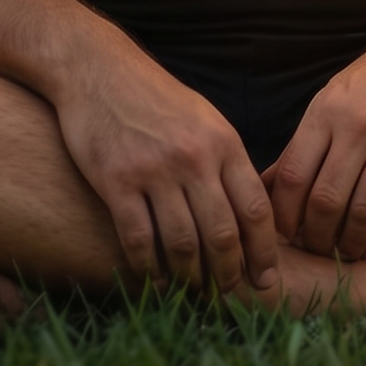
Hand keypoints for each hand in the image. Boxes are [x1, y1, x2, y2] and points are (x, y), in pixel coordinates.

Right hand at [47, 39, 280, 298]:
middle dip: (229, 272)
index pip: (255, 209)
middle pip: (222, 233)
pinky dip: (150, 267)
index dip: (264, 251)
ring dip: (191, 277)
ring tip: (195, 293)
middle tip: (229, 294)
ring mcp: (154, 170)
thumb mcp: (206, 120)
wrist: (98, 70)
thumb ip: (227, 162)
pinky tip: (156, 280)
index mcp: (224, 143)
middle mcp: (194, 159)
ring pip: (182, 242)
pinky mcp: (116, 181)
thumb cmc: (156, 100)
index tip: (266, 279)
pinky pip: (138, 238)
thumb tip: (250, 214)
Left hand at [266, 26, 365, 261]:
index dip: (283, 216)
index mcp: (326, 112)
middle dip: (317, 237)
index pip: (291, 177)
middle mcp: (358, 127)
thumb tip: (262, 187)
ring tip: (350, 253)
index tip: (286, 235)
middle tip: (319, 251)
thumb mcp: (333, 98)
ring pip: (365, 211)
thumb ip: (302, 145)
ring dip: (354, 243)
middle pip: (325, 200)